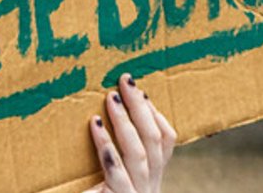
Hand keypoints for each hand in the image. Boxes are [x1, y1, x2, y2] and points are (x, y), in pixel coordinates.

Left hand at [83, 73, 175, 192]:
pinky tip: (96, 127)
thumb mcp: (118, 178)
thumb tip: (102, 114)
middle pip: (154, 141)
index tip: (141, 88)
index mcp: (152, 177)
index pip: (166, 141)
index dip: (156, 113)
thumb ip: (118, 155)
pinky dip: (107, 149)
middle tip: (125, 80)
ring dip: (125, 122)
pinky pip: (117, 175)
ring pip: (140, 154)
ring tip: (110, 97)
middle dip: (141, 107)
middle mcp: (150, 185)